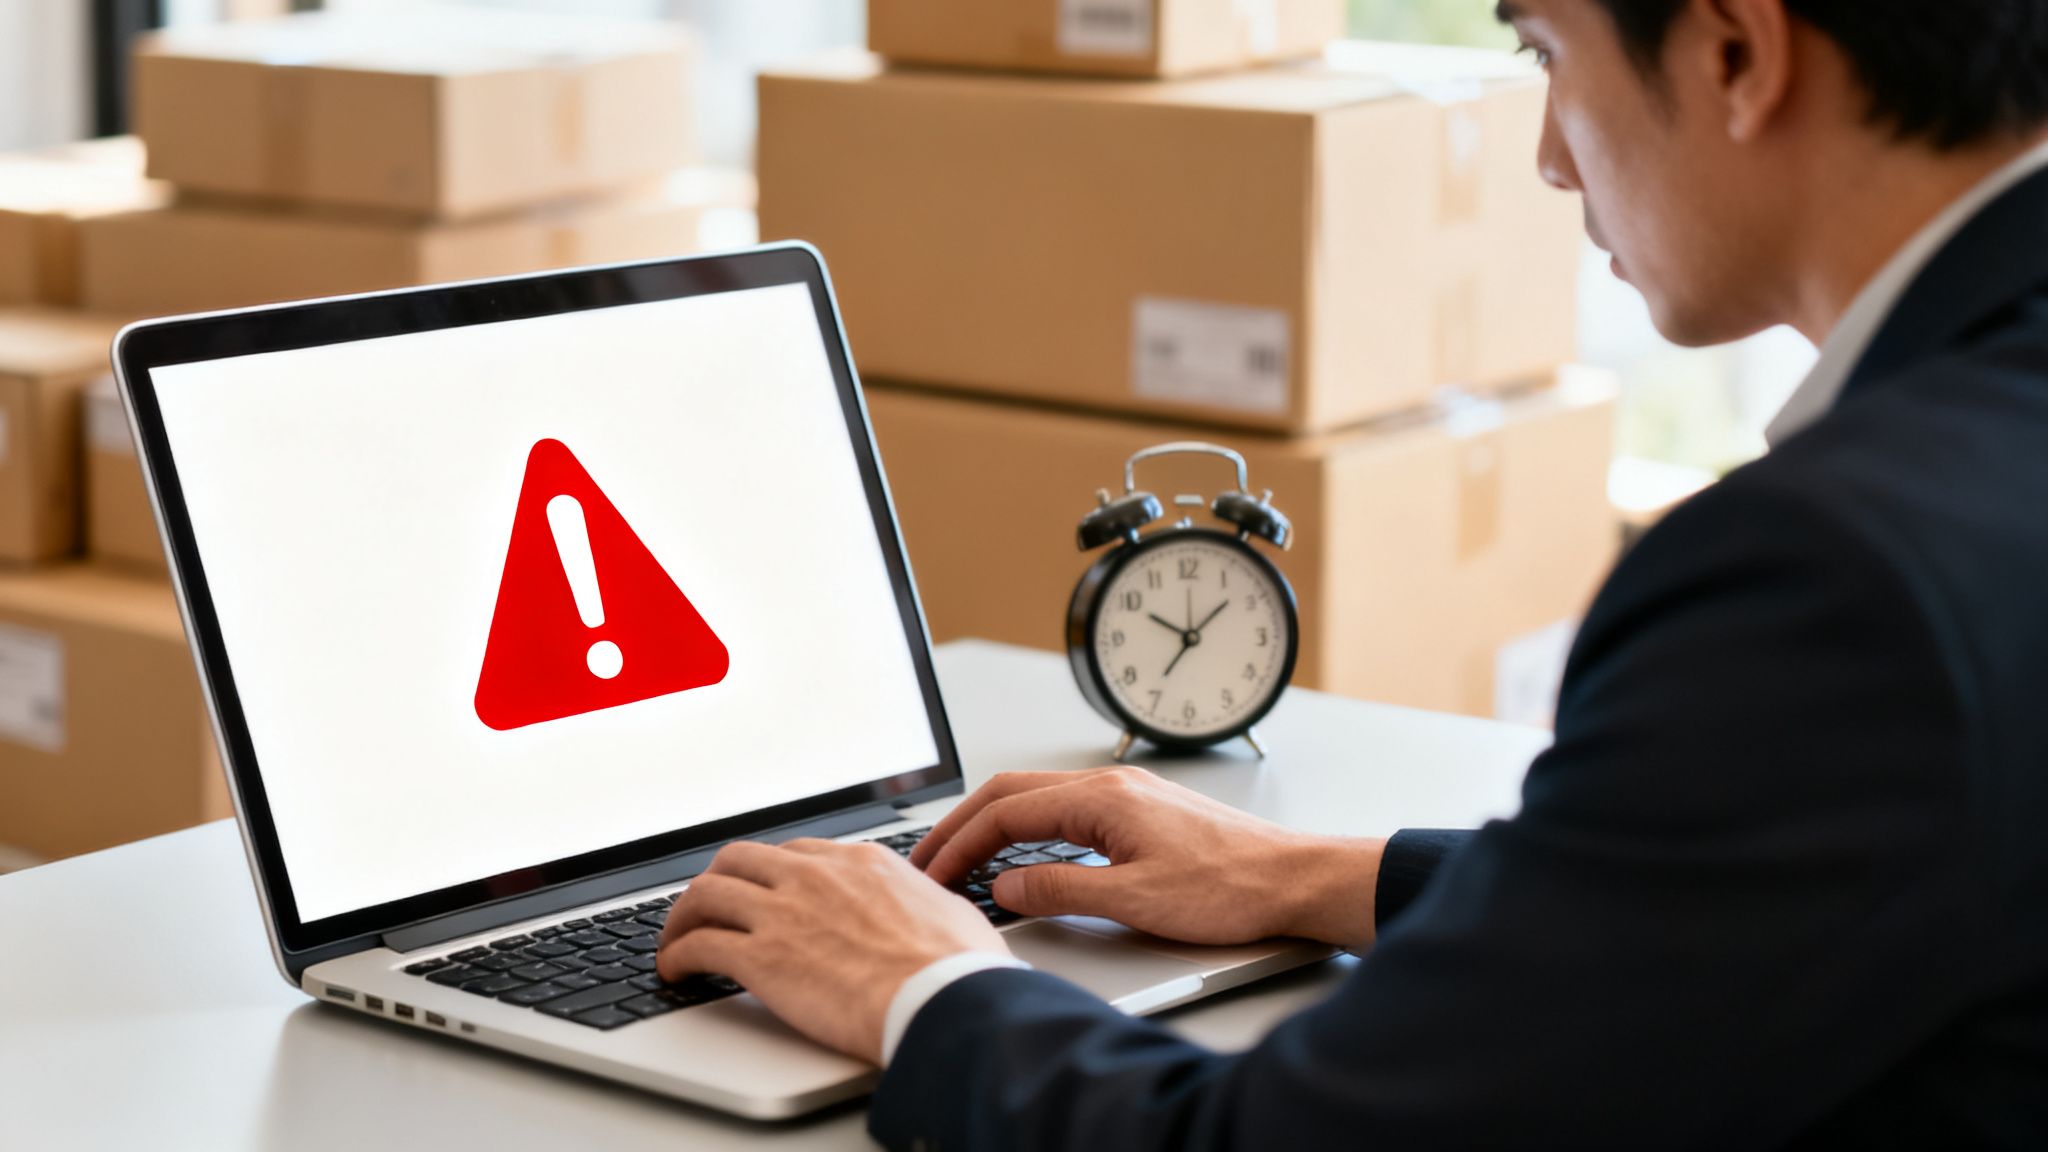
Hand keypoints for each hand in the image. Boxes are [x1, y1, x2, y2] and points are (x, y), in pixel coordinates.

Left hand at [655, 838, 1006, 1063]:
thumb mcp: (948, 910)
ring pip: (707, 893)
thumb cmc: (956, 968)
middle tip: (708, 908)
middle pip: (740, 859)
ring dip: (684, 917)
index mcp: (860, 863)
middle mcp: (815, 877)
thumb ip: (922, 903)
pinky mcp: (762, 957)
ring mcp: (784, 913)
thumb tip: (930, 910)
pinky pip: (700, 944)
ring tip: (677, 939)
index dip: (769, 874)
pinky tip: (676, 971)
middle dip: (717, 882)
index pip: (795, 854)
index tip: (761, 893)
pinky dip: (678, 955)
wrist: (942, 999)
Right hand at [912, 766, 1384, 948]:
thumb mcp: (1133, 900)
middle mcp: (1110, 786)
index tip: (934, 872)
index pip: (1006, 812)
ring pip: (1038, 799)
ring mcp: (1126, 796)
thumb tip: (1007, 888)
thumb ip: (1062, 891)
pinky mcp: (1141, 812)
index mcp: (1102, 798)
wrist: (1292, 880)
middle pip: (1012, 793)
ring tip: (964, 858)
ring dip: (994, 826)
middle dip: (963, 825)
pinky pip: (1065, 810)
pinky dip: (1028, 829)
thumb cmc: (1230, 887)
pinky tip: (1024, 855)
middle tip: (929, 859)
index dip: (960, 844)